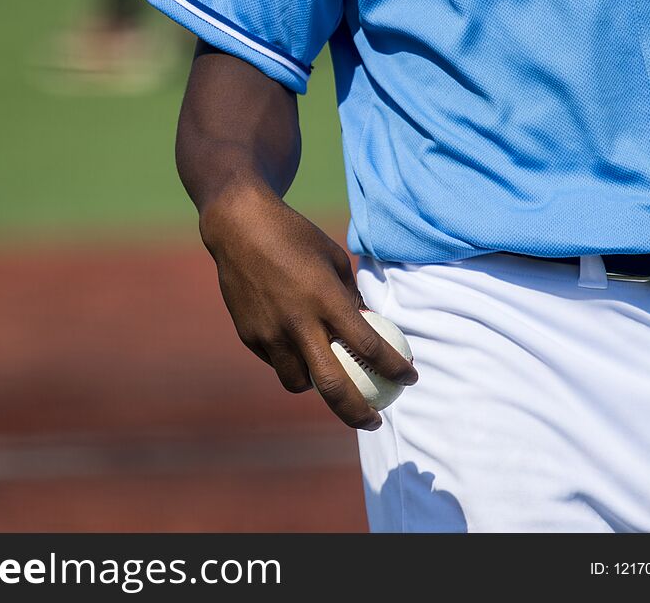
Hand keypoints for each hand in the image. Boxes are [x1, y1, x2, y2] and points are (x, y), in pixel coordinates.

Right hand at [199, 184, 418, 429]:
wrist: (239, 228)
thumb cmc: (296, 238)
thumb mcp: (334, 260)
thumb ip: (350, 299)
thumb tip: (370, 329)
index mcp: (326, 300)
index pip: (369, 347)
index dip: (395, 368)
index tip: (410, 378)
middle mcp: (298, 323)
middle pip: (334, 387)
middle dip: (359, 413)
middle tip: (374, 421)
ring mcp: (270, 333)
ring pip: (299, 383)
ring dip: (318, 387)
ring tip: (329, 379)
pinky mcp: (250, 336)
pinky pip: (276, 362)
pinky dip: (292, 361)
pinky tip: (297, 347)